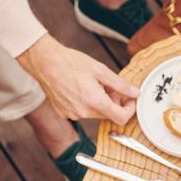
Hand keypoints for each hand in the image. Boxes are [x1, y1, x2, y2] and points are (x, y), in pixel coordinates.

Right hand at [17, 35, 138, 124]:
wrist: (44, 62)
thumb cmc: (71, 62)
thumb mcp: (101, 70)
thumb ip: (121, 85)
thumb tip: (136, 93)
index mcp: (96, 103)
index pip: (122, 118)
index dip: (130, 109)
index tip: (129, 98)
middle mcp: (84, 113)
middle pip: (108, 114)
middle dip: (114, 102)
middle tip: (109, 85)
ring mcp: (73, 115)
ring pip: (95, 113)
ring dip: (100, 102)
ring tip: (92, 84)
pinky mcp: (64, 113)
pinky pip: (82, 111)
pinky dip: (87, 103)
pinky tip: (80, 88)